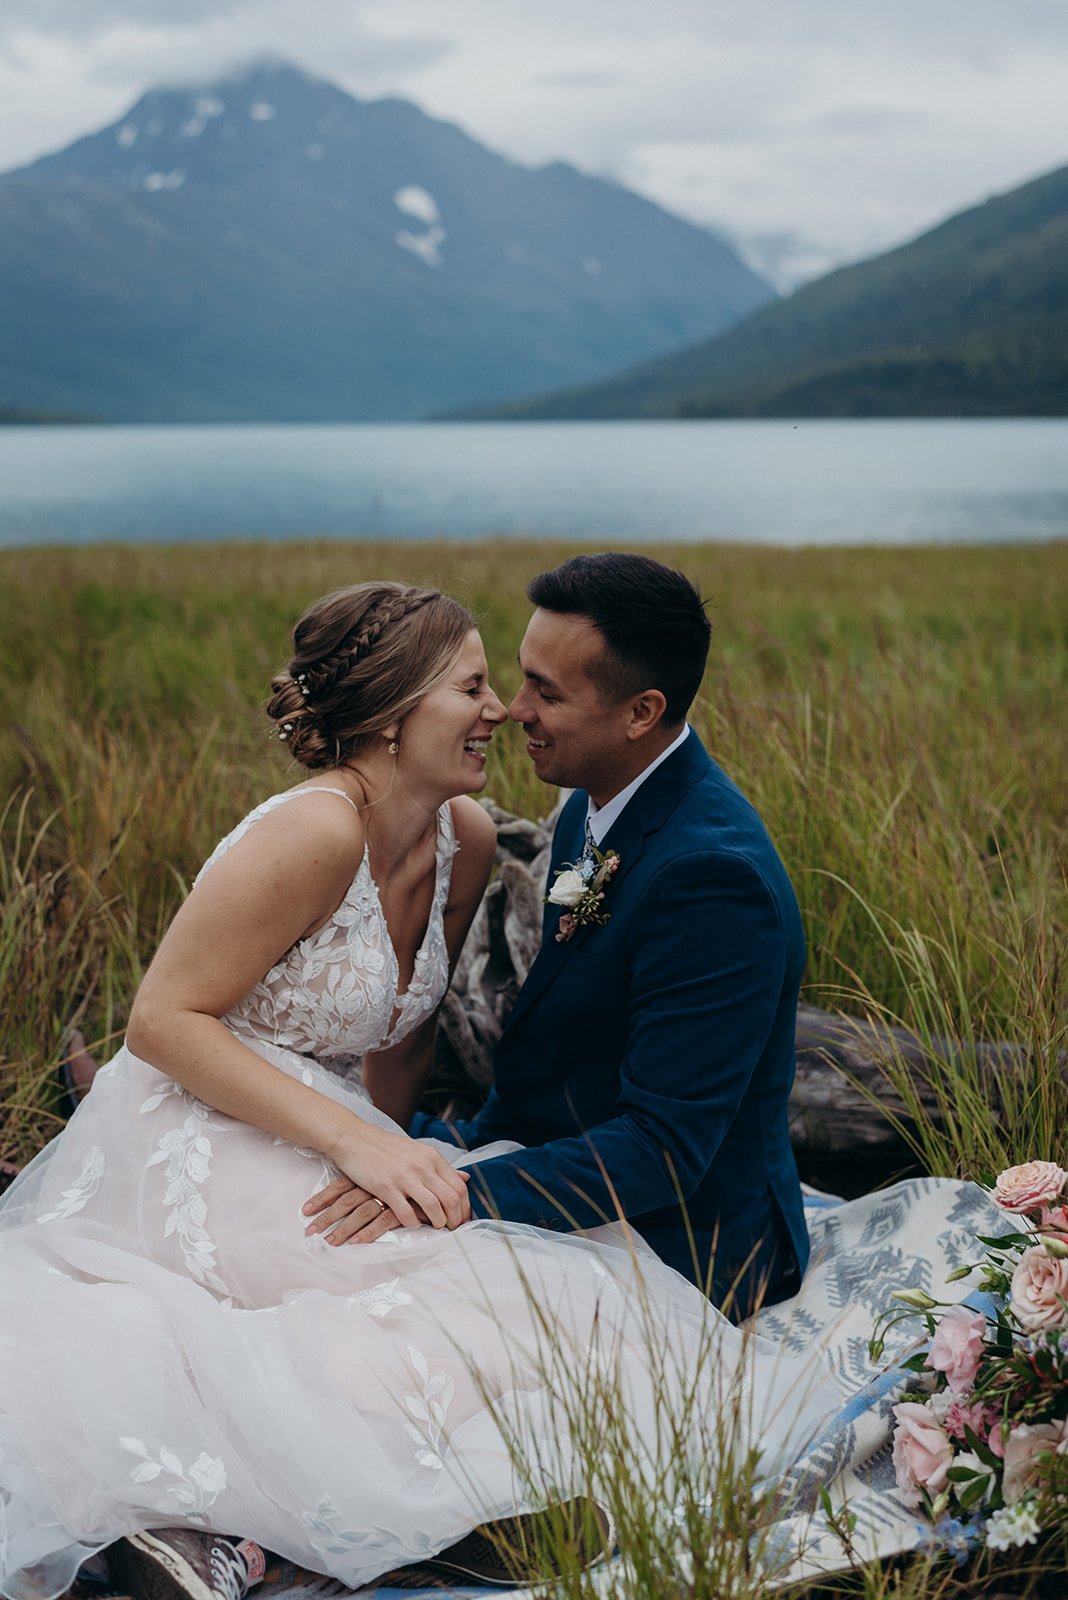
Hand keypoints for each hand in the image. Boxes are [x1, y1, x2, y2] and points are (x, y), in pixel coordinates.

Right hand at [326, 1122, 471, 1231]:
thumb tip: (465, 1178)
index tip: (462, 1218)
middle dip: (455, 1218)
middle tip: (452, 1229)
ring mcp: (404, 1176)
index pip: (459, 1186)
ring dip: (437, 1223)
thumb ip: (440, 1167)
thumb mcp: (418, 1151)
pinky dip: (413, 1223)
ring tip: (435, 1228)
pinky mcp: (386, 1187)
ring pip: (433, 1207)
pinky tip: (412, 1225)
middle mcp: (422, 1165)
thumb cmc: (386, 1147)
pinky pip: (406, 1213)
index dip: (465, 1206)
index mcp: (432, 1157)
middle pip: (451, 1198)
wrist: (355, 1138)